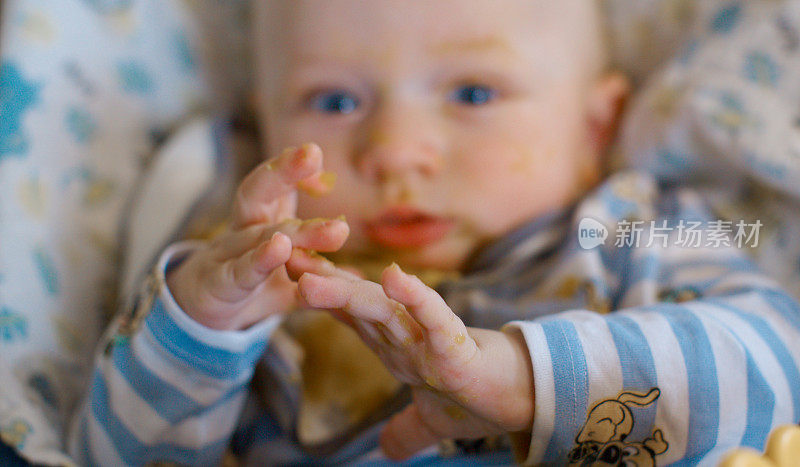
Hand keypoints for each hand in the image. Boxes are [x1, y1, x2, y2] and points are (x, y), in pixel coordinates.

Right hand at [166, 144, 348, 329]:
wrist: (203, 312)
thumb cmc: (250, 284)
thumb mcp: (287, 277)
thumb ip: (318, 271)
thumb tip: (361, 274)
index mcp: (262, 219)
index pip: (274, 184)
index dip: (293, 167)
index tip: (317, 157)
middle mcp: (244, 230)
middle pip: (257, 192)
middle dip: (282, 171)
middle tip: (312, 153)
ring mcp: (228, 255)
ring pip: (255, 235)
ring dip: (290, 228)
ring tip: (325, 222)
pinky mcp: (219, 285)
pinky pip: (240, 272)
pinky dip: (258, 261)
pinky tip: (279, 250)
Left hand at [296, 262, 534, 459]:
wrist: (521, 399)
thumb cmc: (476, 397)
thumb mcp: (432, 420)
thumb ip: (406, 429)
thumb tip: (387, 451)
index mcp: (396, 347)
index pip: (351, 315)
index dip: (321, 295)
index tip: (289, 272)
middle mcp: (405, 337)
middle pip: (355, 305)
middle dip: (320, 282)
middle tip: (283, 259)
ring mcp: (427, 338)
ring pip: (381, 310)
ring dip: (345, 292)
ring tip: (308, 278)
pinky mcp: (456, 345)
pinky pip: (434, 318)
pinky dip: (416, 298)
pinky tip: (395, 278)